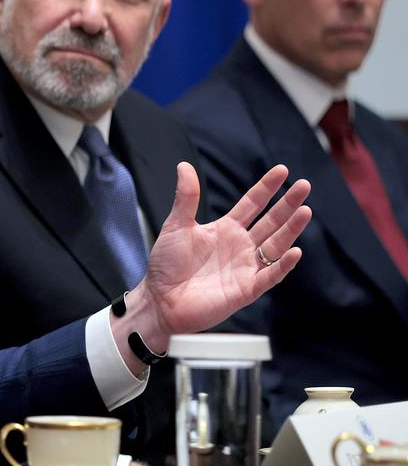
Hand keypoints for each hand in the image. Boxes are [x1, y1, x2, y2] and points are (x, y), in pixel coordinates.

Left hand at [118, 163, 310, 359]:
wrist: (159, 299)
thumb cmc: (166, 265)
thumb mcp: (176, 225)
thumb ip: (186, 198)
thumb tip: (184, 166)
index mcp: (225, 229)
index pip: (252, 204)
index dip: (267, 188)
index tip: (282, 171)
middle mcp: (240, 246)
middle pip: (270, 222)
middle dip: (288, 204)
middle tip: (304, 185)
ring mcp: (245, 267)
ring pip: (276, 245)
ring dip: (291, 229)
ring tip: (305, 210)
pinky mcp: (246, 289)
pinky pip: (270, 276)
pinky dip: (283, 265)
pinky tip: (295, 250)